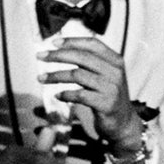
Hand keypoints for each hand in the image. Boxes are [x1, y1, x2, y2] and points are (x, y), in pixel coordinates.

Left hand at [40, 36, 143, 155]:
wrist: (123, 122)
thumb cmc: (108, 96)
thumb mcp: (104, 75)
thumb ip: (90, 63)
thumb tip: (63, 50)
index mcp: (115, 60)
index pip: (92, 44)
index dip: (72, 41)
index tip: (53, 42)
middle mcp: (115, 72)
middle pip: (82, 57)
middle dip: (57, 55)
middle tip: (40, 56)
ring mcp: (111, 88)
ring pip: (77, 75)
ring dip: (56, 76)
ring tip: (41, 78)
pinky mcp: (106, 104)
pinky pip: (80, 95)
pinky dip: (65, 94)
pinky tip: (57, 95)